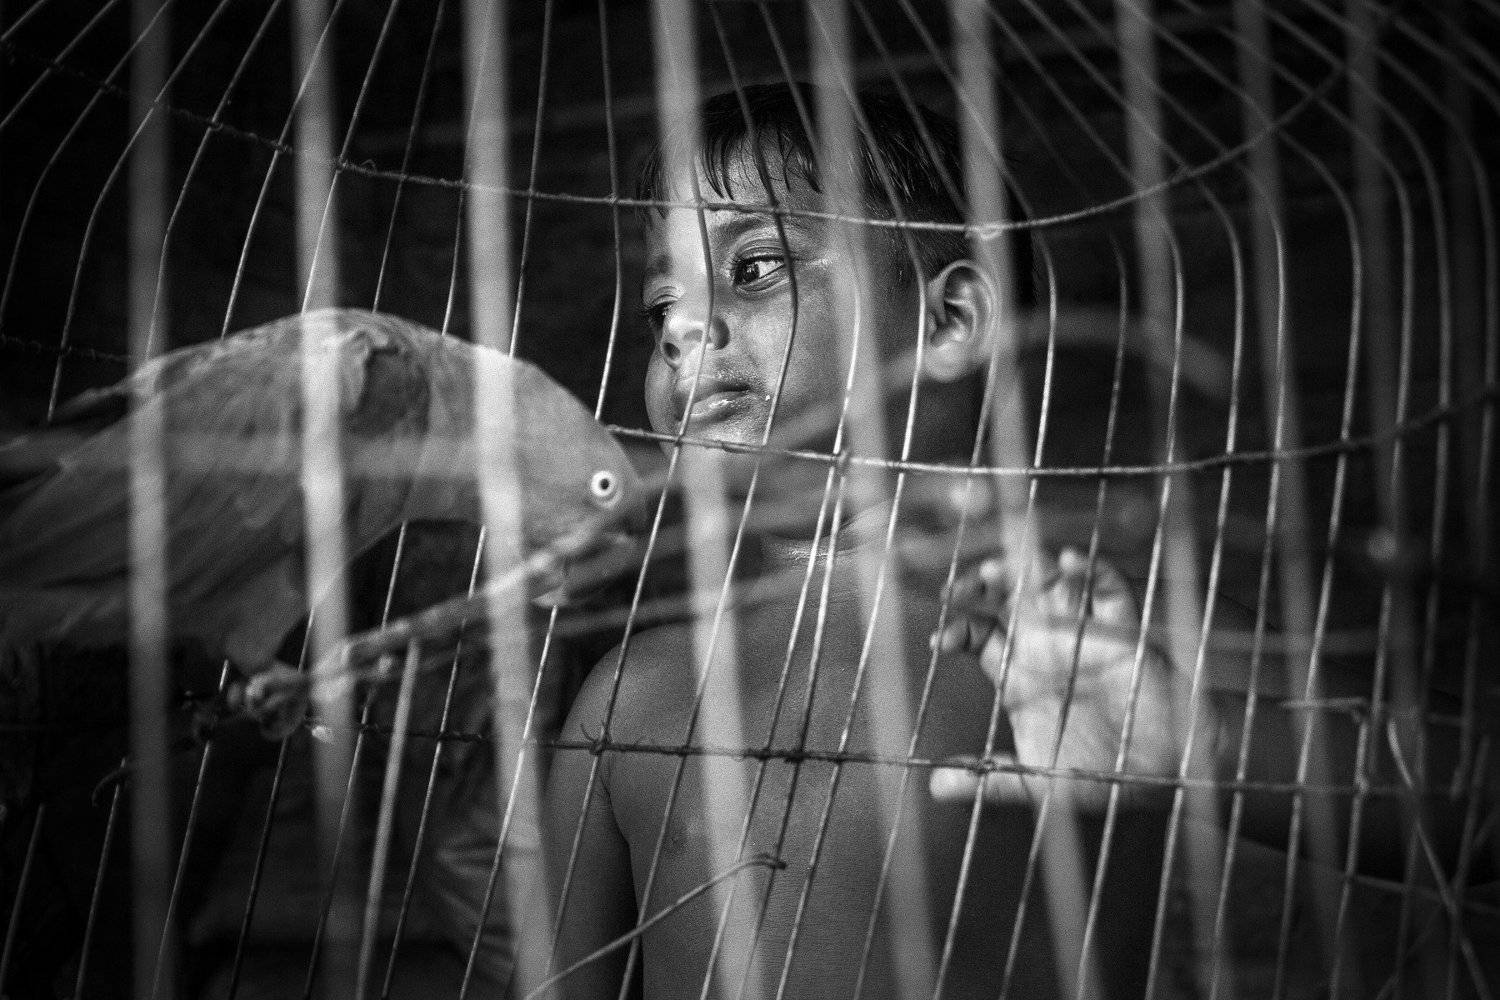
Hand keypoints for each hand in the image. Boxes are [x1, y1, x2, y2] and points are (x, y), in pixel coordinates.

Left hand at [930, 547, 1191, 809]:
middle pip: (1005, 598)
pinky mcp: (1123, 632)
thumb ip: (992, 780)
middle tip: (960, 586)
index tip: (941, 641)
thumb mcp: (1039, 783)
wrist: (1165, 774)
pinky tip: (1068, 562)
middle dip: (981, 585)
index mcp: (1019, 673)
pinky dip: (1089, 570)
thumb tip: (935, 787)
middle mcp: (1045, 646)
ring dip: (1025, 567)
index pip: (978, 633)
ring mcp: (1082, 633)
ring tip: (998, 569)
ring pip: (1049, 583)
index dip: (957, 629)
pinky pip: (1107, 589)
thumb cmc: (1102, 774)